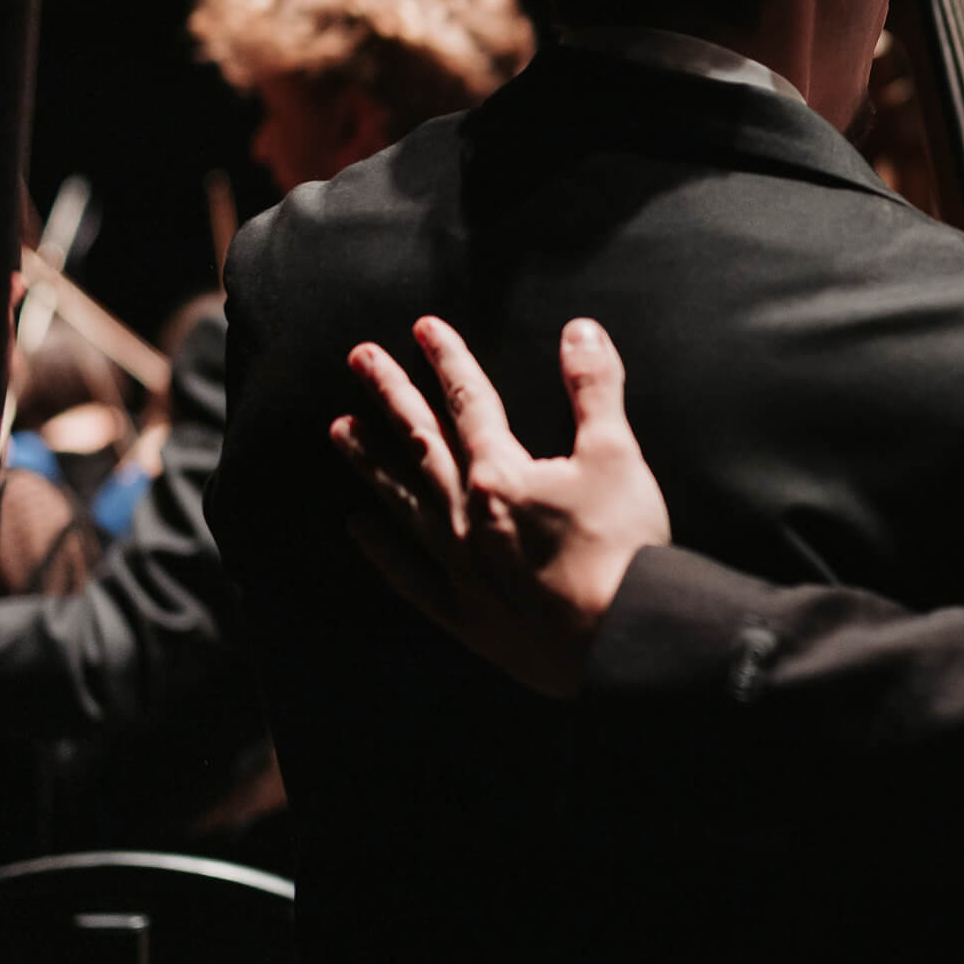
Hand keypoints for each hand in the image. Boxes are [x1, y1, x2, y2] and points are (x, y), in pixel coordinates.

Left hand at [330, 315, 670, 696]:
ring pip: (401, 502)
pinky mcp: (462, 613)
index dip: (447, 359)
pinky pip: (407, 576)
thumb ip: (594, 389)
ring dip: (370, 462)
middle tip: (357, 358)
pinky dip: (381, 550)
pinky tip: (356, 528)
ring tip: (339, 430)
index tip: (422, 326)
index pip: (468, 401)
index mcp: (500, 474)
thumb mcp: (617, 455)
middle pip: (420, 443)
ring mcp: (457, 567)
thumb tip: (580, 330)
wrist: (624, 637)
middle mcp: (465, 515)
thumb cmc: (624, 546)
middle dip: (391, 394)